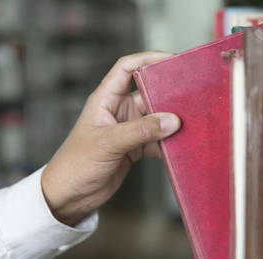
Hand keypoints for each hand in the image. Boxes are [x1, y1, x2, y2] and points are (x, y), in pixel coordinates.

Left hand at [42, 51, 180, 225]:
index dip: (148, 59)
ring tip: (194, 121)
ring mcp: (127, 130)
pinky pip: (156, 140)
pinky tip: (181, 145)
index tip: (172, 60)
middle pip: (148, 93)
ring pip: (156, 118)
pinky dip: (169, 143)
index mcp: (105, 99)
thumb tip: (172, 120)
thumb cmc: (75, 164)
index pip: (127, 68)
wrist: (68, 196)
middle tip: (193, 94)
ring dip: (172, 121)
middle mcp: (118, 111)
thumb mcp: (107, 143)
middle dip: (169, 93)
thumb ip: (140, 131)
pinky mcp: (134, 149)